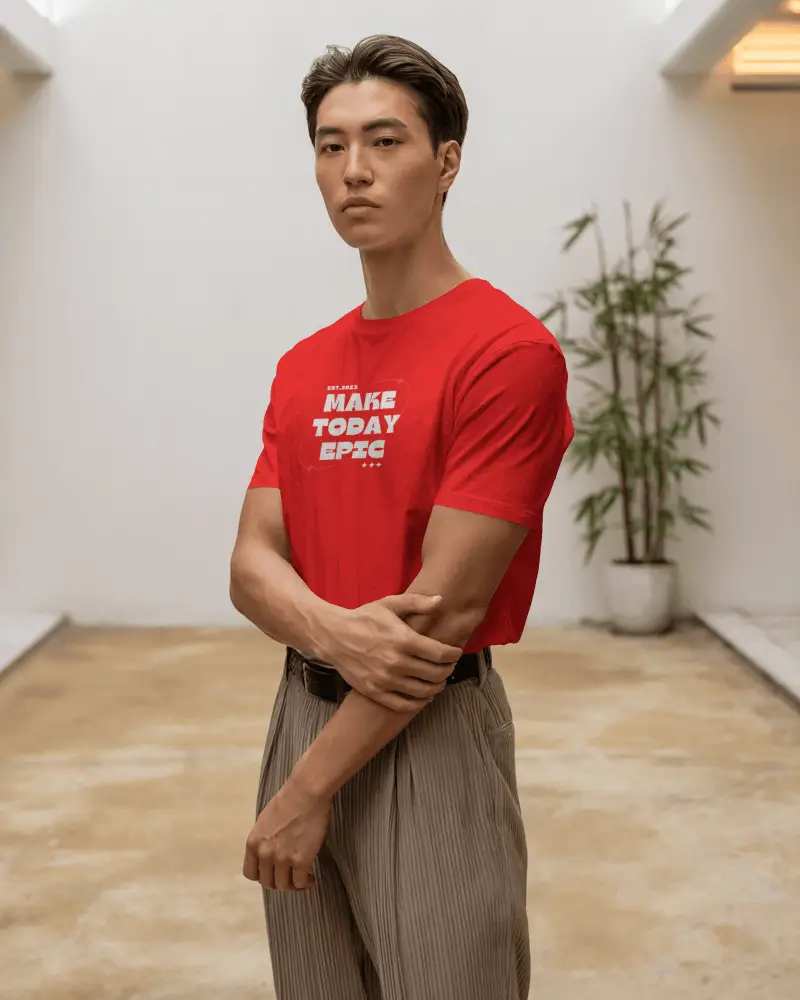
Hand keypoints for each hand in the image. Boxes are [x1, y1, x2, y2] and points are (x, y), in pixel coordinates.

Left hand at [242, 778, 330, 891]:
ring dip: (293, 885)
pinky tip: (311, 878)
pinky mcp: (301, 861)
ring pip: (283, 886)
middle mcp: (265, 854)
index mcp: (253, 843)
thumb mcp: (265, 821)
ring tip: (302, 879)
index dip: (262, 876)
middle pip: (267, 882)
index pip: (250, 873)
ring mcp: (282, 859)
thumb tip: (268, 852)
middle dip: (278, 882)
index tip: (272, 873)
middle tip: (289, 877)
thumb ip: (263, 840)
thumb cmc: (288, 801)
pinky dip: (306, 883)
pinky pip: (300, 882)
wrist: (306, 793)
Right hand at [326, 593, 463, 711]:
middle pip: (435, 674)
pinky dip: (418, 703)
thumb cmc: (364, 618)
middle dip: (448, 671)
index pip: (439, 653)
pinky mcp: (375, 692)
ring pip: (422, 691)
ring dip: (437, 687)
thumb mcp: (389, 604)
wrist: (333, 636)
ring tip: (439, 681)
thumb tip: (441, 600)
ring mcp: (385, 679)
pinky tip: (424, 696)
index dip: (453, 654)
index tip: (455, 653)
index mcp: (403, 640)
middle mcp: (396, 662)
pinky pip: (403, 705)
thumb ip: (417, 602)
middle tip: (449, 666)